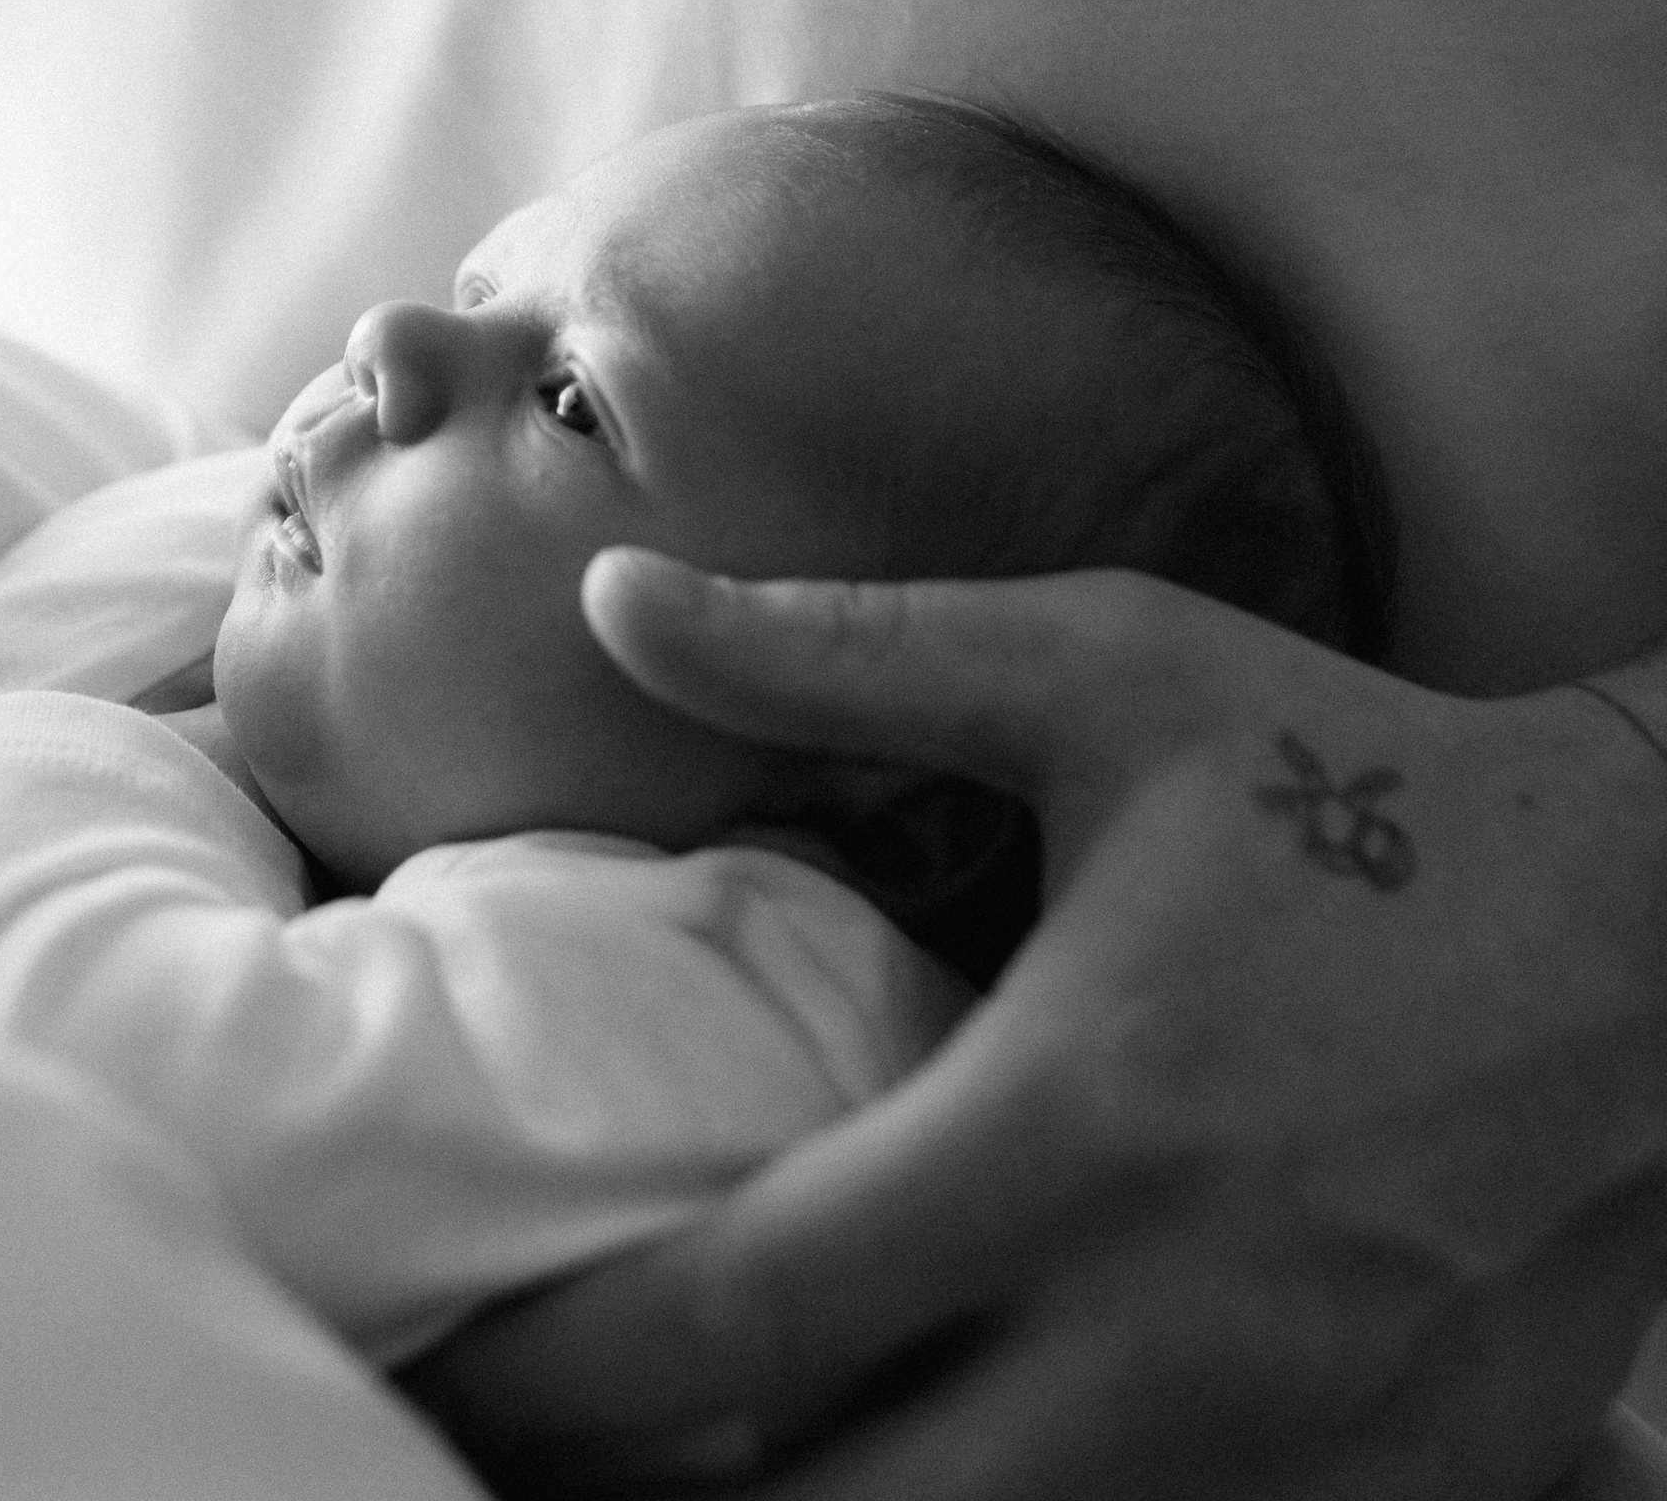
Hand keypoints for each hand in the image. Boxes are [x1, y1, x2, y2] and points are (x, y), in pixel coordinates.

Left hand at [406, 556, 1666, 1498]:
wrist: (1653, 925)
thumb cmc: (1349, 779)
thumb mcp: (1096, 669)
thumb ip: (835, 649)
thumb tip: (605, 594)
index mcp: (1077, 1121)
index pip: (754, 1311)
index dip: (572, 1363)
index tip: (458, 1358)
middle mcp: (1177, 1331)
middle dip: (663, 1499)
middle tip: (543, 1441)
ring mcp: (1297, 1450)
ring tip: (709, 1455)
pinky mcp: (1397, 1498)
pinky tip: (924, 1451)